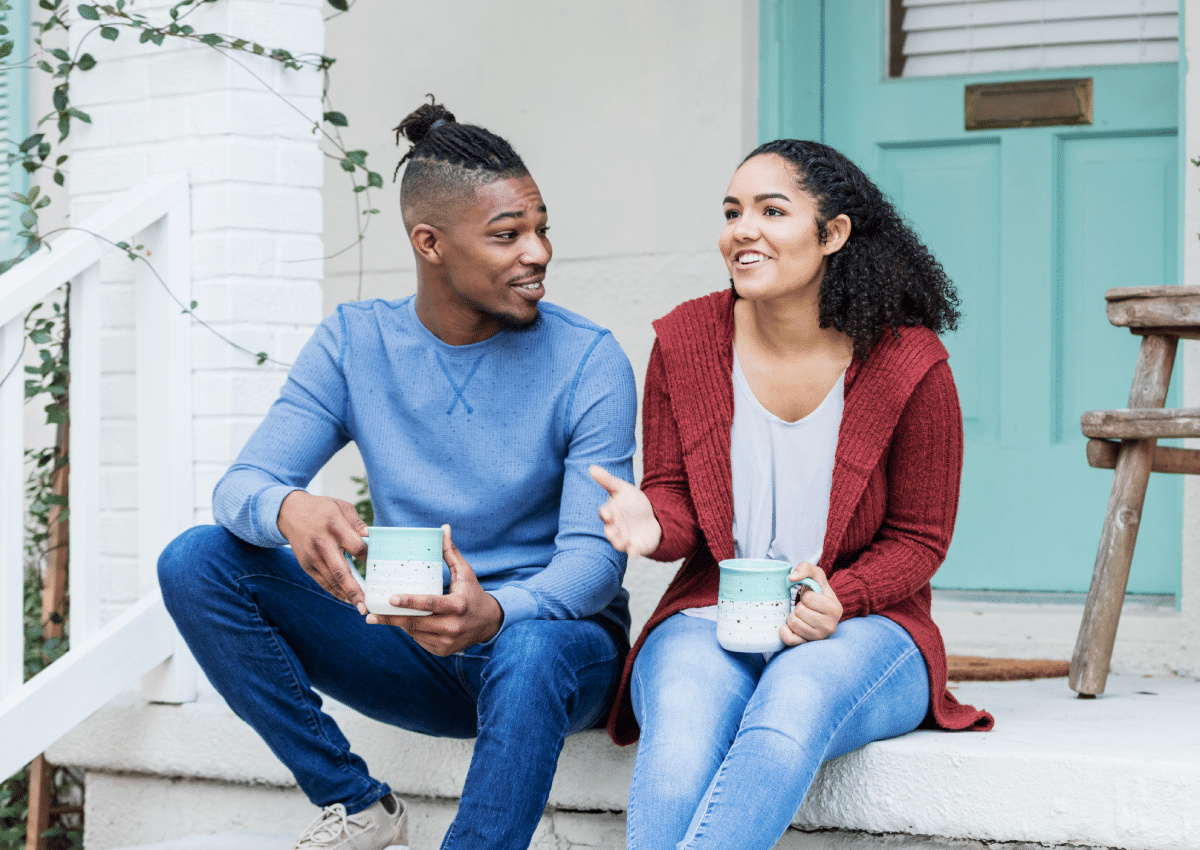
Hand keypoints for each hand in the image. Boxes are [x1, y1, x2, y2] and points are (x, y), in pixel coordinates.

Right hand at [277, 490, 368, 609]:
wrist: (290, 512)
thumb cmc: (322, 509)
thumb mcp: (342, 507)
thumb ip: (358, 523)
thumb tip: (373, 537)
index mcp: (335, 526)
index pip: (356, 546)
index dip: (368, 556)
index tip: (379, 565)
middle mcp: (322, 543)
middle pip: (341, 570)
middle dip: (355, 590)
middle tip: (366, 605)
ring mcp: (312, 556)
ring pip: (331, 580)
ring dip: (346, 595)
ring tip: (361, 606)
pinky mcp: (306, 564)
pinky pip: (322, 582)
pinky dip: (334, 592)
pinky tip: (347, 599)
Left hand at [366, 525, 503, 655]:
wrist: (489, 623)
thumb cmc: (473, 593)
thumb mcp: (465, 573)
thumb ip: (450, 552)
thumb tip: (443, 528)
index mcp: (458, 605)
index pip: (430, 604)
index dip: (409, 602)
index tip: (390, 597)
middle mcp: (452, 626)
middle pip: (416, 623)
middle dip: (391, 618)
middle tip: (370, 614)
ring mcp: (447, 641)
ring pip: (415, 633)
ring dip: (398, 624)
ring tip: (380, 616)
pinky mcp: (443, 651)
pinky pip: (420, 641)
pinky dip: (410, 632)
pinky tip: (401, 623)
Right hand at [589, 465, 661, 557]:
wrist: (651, 516)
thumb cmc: (632, 502)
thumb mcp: (622, 489)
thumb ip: (607, 480)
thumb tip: (591, 467)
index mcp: (611, 513)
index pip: (605, 514)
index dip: (606, 513)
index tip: (607, 512)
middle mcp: (615, 527)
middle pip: (610, 531)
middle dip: (610, 532)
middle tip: (611, 531)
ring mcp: (625, 538)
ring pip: (618, 543)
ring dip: (619, 543)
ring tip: (622, 544)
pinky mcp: (636, 546)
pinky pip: (632, 551)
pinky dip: (632, 552)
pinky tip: (634, 552)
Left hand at [780, 562, 842, 646]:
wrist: (818, 608)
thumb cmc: (817, 590)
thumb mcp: (815, 574)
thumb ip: (804, 568)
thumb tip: (791, 578)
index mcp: (835, 609)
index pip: (808, 599)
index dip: (806, 596)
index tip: (813, 598)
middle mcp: (830, 626)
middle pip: (799, 612)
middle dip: (799, 606)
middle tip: (807, 608)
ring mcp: (819, 637)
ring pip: (793, 624)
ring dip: (794, 617)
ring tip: (803, 616)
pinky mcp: (807, 644)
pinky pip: (789, 640)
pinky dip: (785, 631)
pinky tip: (790, 626)